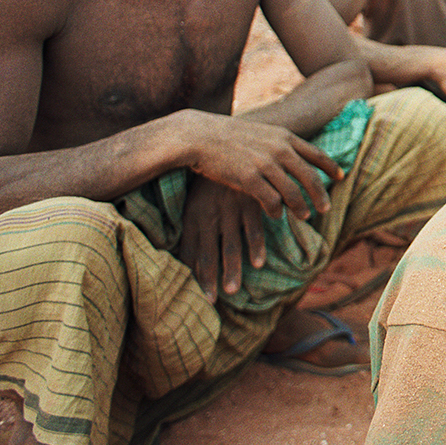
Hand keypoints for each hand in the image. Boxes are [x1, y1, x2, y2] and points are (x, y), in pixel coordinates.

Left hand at [176, 177, 265, 301]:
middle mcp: (209, 216)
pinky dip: (255, 247)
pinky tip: (258, 264)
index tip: (199, 296)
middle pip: (207, 253)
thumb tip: (187, 252)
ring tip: (231, 291)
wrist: (224, 143)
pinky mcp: (250, 201)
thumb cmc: (210, 178)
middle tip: (212, 300)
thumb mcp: (196, 200)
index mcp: (193, 216)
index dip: (194, 274)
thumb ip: (195, 225)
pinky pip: (253, 228)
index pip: (189, 251)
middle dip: (209, 278)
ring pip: (229, 246)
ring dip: (231, 269)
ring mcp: (230, 210)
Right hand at [181, 111, 335, 219]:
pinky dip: (277, 210)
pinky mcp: (249, 179)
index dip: (331, 167)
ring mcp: (265, 165)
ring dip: (301, 207)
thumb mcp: (260, 132)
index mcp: (284, 137)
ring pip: (293, 193)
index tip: (341, 177)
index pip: (316, 154)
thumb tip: (293, 154)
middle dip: (321, 195)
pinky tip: (276, 216)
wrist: (198, 135)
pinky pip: (271, 201)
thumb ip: (278, 143)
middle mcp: (279, 150)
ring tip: (304, 216)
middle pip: (310, 177)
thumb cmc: (227, 135)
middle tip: (326, 209)